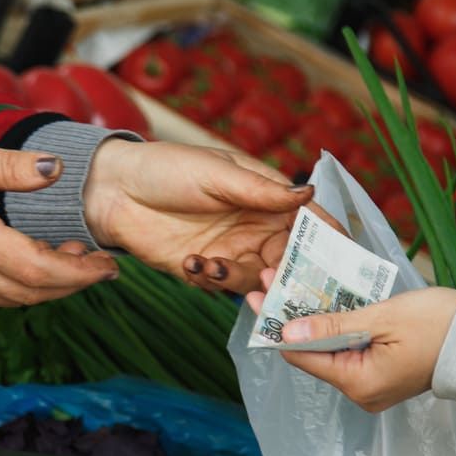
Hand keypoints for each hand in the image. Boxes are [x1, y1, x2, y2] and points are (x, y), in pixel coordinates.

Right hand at [0, 134, 117, 305]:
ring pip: (9, 299)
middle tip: (100, 264)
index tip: (106, 263)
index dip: (77, 273)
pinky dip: (17, 286)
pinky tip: (28, 262)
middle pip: (29, 293)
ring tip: (71, 261)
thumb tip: (55, 170)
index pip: (36, 270)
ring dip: (46, 287)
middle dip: (71, 284)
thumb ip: (6, 167)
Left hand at [82, 140, 313, 293]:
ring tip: (214, 265)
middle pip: (290, 260)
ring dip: (243, 280)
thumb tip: (308, 194)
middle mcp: (255, 227)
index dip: (327, 239)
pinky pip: (222, 287)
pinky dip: (212, 281)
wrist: (113, 190)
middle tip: (275, 277)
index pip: (308, 220)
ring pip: (258, 280)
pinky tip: (192, 263)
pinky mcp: (204, 270)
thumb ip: (261, 190)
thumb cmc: (166, 168)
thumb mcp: (216, 173)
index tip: (341, 258)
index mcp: (266, 197)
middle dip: (288, 273)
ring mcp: (231, 251)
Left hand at [246, 274, 455, 411]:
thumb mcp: (382, 317)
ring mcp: (372, 384)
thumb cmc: (439, 324)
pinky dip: (334, 325)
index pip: (301, 356)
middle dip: (291, 315)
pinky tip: (321, 298)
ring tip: (289, 281)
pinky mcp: (382, 371)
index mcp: (358, 383)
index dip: (276, 325)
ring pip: (329, 348)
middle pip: (312, 352)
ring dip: (311, 316)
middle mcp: (361, 391)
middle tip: (272, 277)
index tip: (258, 295)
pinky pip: (348, 348)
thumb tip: (288, 332)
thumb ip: (332, 325)